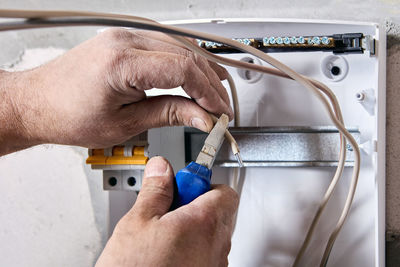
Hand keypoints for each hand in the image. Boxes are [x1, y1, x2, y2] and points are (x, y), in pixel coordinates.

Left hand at [3, 28, 231, 150]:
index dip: (209, 92)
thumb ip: (168, 114)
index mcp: (122, 61)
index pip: (184, 69)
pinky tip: (193, 75)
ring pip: (180, 46)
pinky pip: (165, 45)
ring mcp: (124, 36)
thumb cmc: (68, 115)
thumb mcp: (124, 123)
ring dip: (201, 70)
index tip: (220, 112)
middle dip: (211, 83)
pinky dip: (184, 62)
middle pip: (187, 54)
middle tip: (221, 108)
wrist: (39, 103)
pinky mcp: (124, 40)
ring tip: (215, 94)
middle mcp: (125, 40)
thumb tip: (200, 117)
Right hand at [96, 156, 237, 266]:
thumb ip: (155, 190)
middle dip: (195, 205)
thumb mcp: (138, 222)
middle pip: (219, 212)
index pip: (224, 192)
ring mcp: (214, 266)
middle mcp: (216, 246)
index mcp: (204, 223)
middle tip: (169, 209)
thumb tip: (161, 169)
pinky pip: (207, 256)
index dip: (203, 184)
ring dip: (193, 228)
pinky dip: (192, 249)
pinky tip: (167, 253)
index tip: (184, 185)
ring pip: (213, 235)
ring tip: (163, 234)